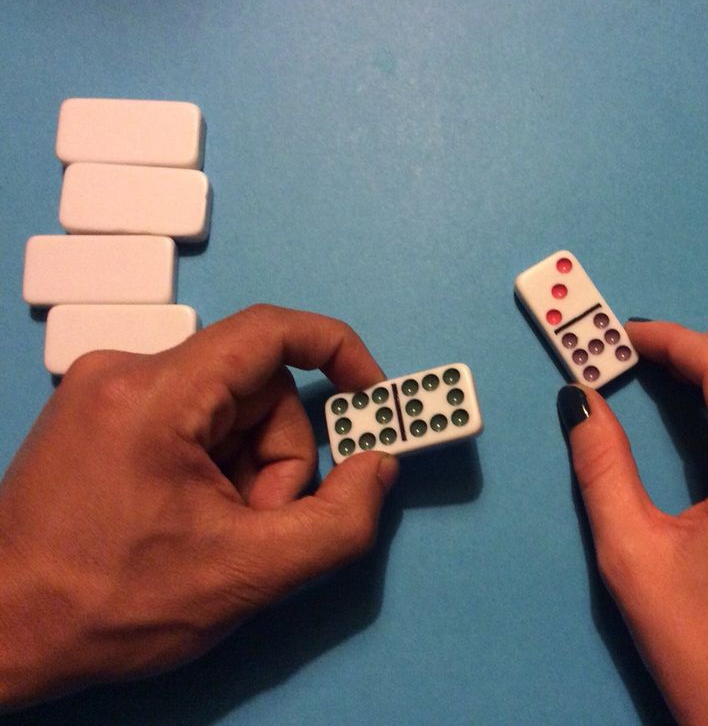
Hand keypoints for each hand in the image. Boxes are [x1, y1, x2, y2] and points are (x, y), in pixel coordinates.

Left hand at [0, 305, 398, 708]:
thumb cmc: (106, 605)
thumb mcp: (248, 573)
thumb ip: (338, 522)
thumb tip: (377, 468)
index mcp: (155, 394)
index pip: (270, 331)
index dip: (337, 352)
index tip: (371, 395)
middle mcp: (124, 374)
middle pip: (255, 389)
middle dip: (279, 459)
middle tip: (261, 523)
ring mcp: (107, 395)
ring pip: (227, 412)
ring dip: (247, 472)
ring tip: (219, 535)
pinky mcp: (101, 420)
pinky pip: (192, 426)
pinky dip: (215, 471)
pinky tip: (193, 523)